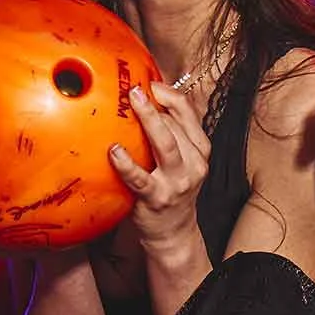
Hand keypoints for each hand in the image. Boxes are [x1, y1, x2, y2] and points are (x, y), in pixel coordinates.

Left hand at [108, 82, 210, 250]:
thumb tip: (144, 99)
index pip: (189, 113)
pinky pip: (141, 178)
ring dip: (149, 121)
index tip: (150, 82)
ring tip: (132, 104)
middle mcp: (194, 164)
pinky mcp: (158, 198)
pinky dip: (128, 164)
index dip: (169, 95)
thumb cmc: (170, 189)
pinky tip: (115, 151)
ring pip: (167, 145)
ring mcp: (177, 182)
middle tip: (135, 88)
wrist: (173, 232)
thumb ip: (170, 133)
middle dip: (156, 104)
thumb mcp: (180, 160)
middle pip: (176, 126)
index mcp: (200, 149)